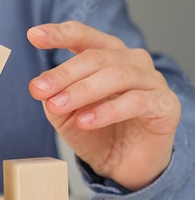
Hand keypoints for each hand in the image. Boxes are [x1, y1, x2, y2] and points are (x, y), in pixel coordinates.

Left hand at [27, 21, 180, 190]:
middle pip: (96, 57)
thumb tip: (40, 86)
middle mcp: (131, 62)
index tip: (34, 35)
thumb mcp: (65, 115)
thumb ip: (53, 98)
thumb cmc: (96, 133)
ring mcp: (151, 81)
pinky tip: (86, 121)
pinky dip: (108, 111)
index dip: (60, 34)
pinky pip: (136, 101)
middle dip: (64, 73)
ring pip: (116, 75)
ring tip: (58, 106)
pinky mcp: (165, 105)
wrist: (123, 165)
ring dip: (83, 91)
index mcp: (107, 57)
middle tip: (39, 89)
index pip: (84, 38)